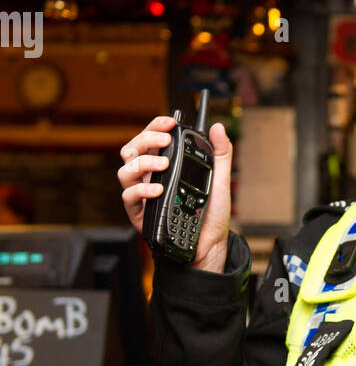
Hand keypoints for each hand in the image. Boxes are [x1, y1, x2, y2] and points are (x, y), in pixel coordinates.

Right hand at [117, 115, 233, 271]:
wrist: (210, 242)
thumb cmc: (211, 212)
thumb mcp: (220, 180)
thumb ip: (220, 153)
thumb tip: (217, 127)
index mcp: (166, 165)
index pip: (152, 139)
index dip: (156, 126)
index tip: (170, 122)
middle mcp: (150, 177)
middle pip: (133, 150)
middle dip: (146, 139)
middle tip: (165, 141)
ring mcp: (143, 194)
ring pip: (125, 171)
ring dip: (143, 163)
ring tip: (164, 165)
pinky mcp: (139, 213)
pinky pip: (129, 197)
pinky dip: (142, 190)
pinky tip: (158, 190)